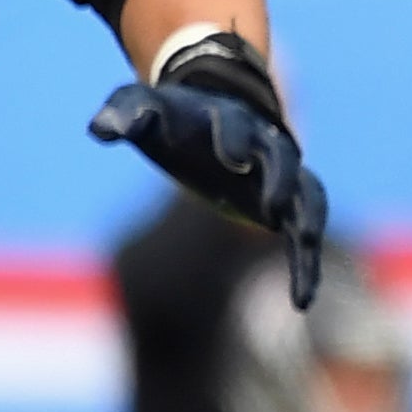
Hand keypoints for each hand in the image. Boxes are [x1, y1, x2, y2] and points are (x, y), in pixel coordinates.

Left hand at [93, 32, 328, 305]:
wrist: (215, 119)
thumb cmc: (175, 119)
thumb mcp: (143, 110)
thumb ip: (124, 114)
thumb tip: (102, 130)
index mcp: (229, 119)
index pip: (236, 125)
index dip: (235, 138)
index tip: (232, 158)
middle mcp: (265, 146)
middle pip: (284, 159)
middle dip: (281, 179)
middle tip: (272, 206)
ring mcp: (281, 178)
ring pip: (307, 196)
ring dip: (309, 220)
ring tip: (306, 246)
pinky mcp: (286, 208)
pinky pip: (304, 233)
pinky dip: (306, 264)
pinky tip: (301, 301)